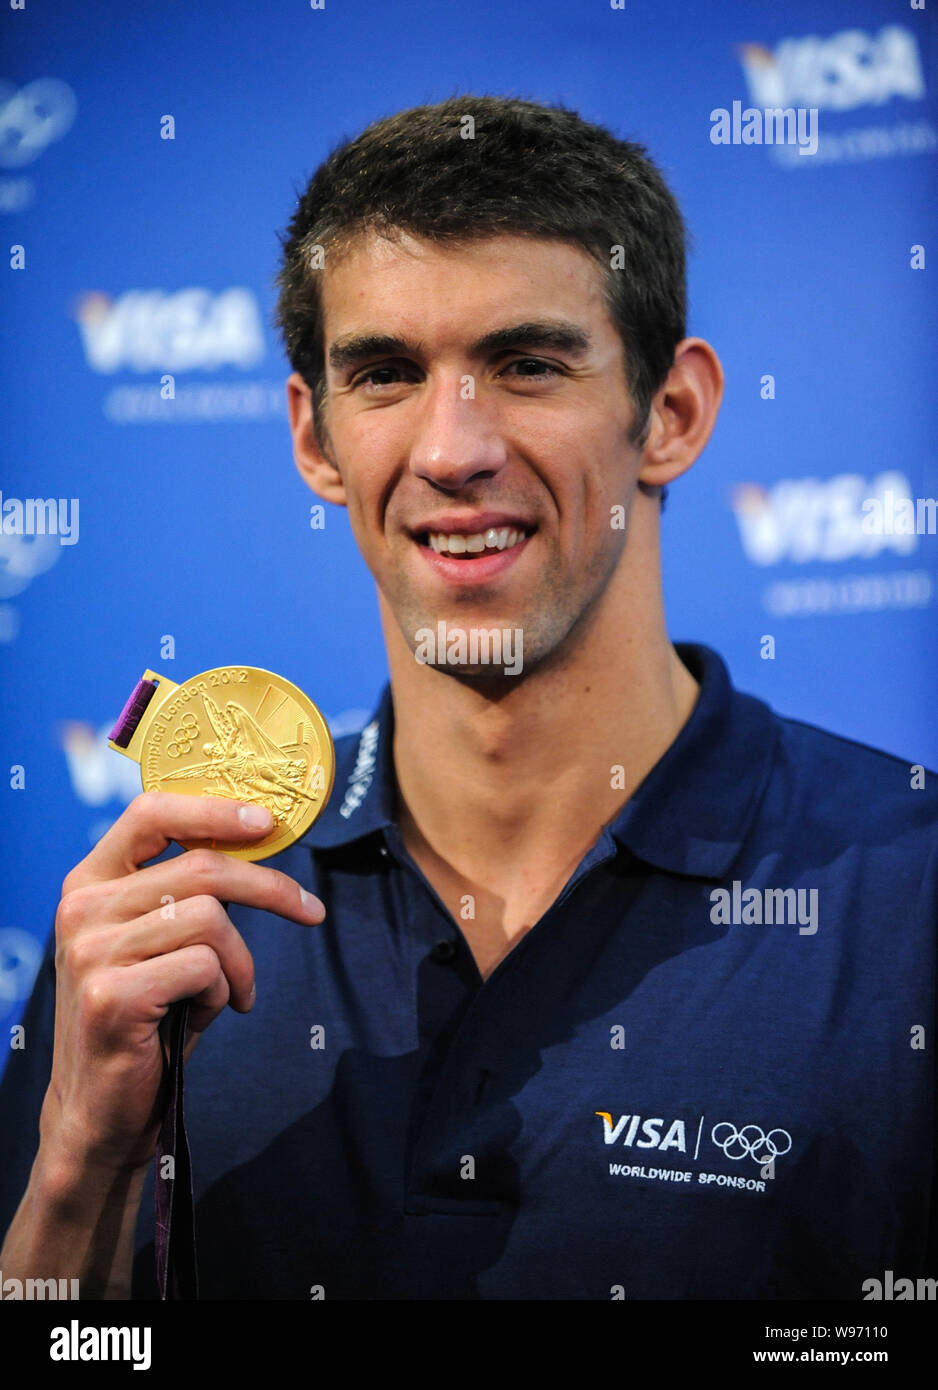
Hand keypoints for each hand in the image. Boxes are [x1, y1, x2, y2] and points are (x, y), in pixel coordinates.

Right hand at [42, 790, 323, 1177]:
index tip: (267, 822)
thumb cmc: (146, 1017)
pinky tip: (208, 1015)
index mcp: (90, 882)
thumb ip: (184, 891)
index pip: (150, 812)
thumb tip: (258, 836)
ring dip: (241, 962)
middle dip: (270, 888)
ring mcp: (92, 951)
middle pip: (201, 866)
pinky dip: (224, 992)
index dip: (214, 809)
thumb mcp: (159, 941)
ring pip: (211, 919)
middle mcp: (82, 908)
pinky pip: (205, 966)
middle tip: (310, 911)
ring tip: (233, 994)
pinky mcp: (112, 996)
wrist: (101, 1108)